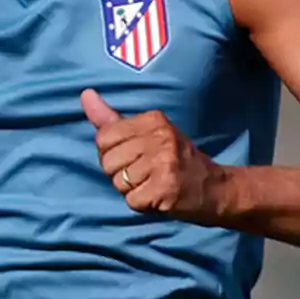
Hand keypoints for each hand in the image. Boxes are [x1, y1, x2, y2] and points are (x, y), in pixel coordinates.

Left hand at [81, 89, 228, 223]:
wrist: (214, 189)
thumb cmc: (175, 159)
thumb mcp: (148, 133)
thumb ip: (112, 119)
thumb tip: (85, 94)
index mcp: (153, 119)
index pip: (104, 137)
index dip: (111, 152)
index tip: (134, 155)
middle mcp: (160, 138)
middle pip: (107, 161)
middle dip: (119, 173)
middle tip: (144, 173)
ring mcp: (164, 163)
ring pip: (118, 182)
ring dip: (131, 189)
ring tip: (152, 184)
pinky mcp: (166, 189)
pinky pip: (131, 200)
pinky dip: (141, 204)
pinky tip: (158, 197)